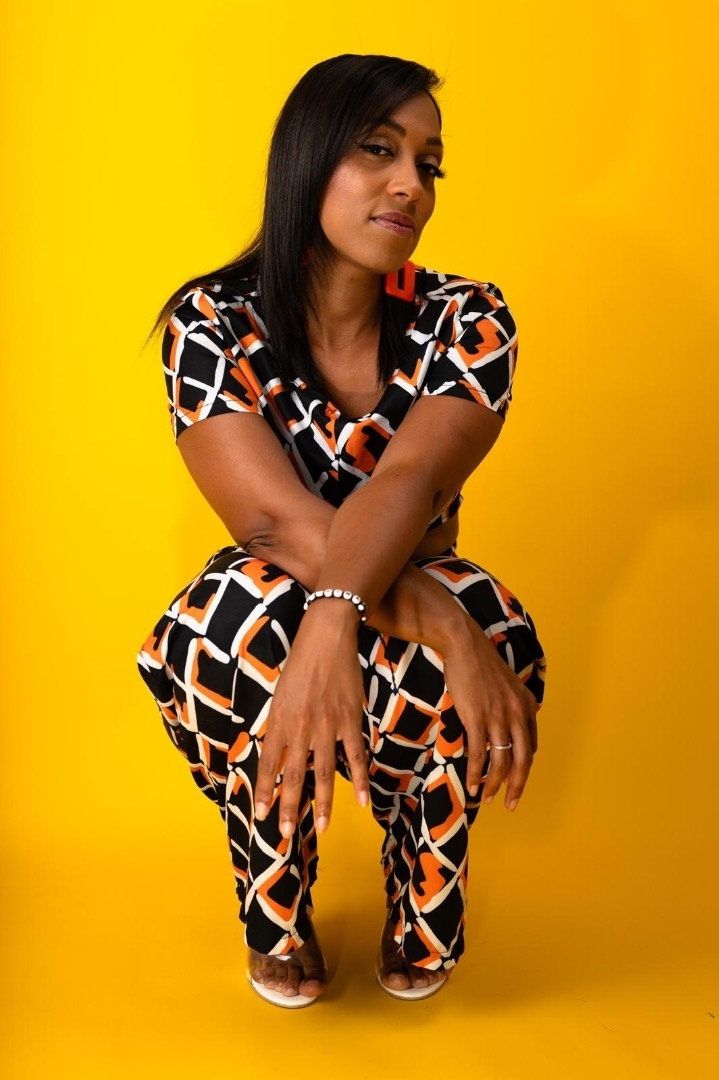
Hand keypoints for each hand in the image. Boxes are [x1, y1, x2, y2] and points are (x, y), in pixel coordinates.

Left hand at [253, 605, 368, 837]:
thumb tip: (279, 752)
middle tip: (285, 834)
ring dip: (321, 804)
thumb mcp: (281, 693)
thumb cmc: (301, 661)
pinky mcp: (350, 721)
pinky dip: (358, 781)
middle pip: (294, 776)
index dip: (264, 791)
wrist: (326, 636)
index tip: (260, 814)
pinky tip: (361, 802)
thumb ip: (280, 724)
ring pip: (323, 773)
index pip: (268, 765)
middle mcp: (300, 728)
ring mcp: (327, 726)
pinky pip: (354, 757)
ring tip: (321, 828)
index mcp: (279, 720)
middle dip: (289, 808)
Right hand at [441, 614, 538, 810]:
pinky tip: (470, 784)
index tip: (516, 783)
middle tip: (511, 805)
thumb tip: (514, 723)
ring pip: (501, 762)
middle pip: (523, 761)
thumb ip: (514, 704)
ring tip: (484, 798)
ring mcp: (498, 717)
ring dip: (493, 784)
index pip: (530, 747)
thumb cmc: (481, 663)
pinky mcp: (477, 717)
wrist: (464, 645)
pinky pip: (479, 754)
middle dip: (517, 787)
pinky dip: (475, 773)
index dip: (524, 770)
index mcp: (526, 706)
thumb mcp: (508, 684)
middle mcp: (518, 714)